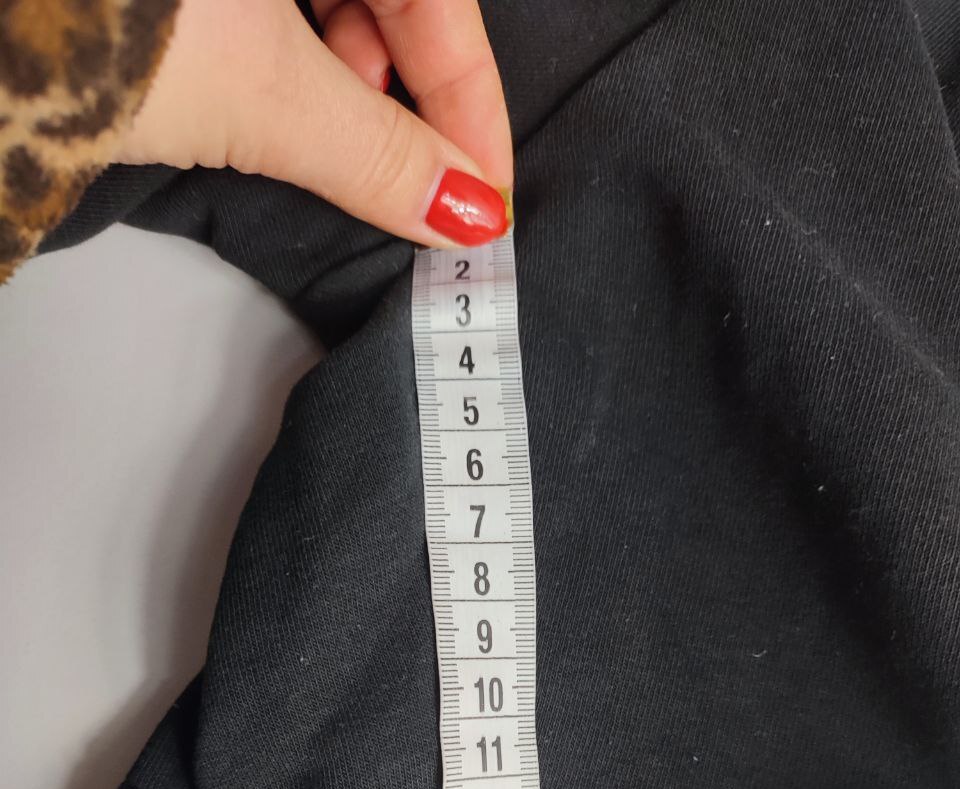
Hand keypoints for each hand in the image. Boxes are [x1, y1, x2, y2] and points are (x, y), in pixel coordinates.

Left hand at [117, 0, 513, 245]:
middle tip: (398, 177)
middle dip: (402, 93)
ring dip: (344, 80)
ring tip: (317, 139)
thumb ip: (373, 151)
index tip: (482, 194)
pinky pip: (277, 8)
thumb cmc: (93, 15)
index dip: (471, 102)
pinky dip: (289, 61)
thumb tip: (458, 208)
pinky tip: (272, 103)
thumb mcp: (255, 93)